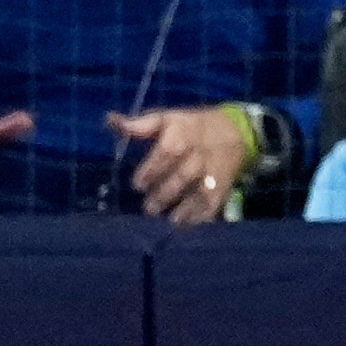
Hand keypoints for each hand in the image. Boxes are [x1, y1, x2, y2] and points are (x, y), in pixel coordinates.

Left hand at [106, 104, 248, 221]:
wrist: (235, 132)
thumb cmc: (190, 127)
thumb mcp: (167, 119)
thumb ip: (139, 125)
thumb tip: (110, 120)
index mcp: (184, 133)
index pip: (168, 150)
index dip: (152, 169)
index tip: (137, 185)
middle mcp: (199, 154)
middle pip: (183, 175)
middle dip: (164, 194)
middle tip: (148, 208)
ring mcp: (213, 172)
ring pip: (199, 193)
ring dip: (182, 209)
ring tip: (168, 220)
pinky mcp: (222, 188)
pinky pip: (212, 205)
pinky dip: (198, 217)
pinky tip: (184, 225)